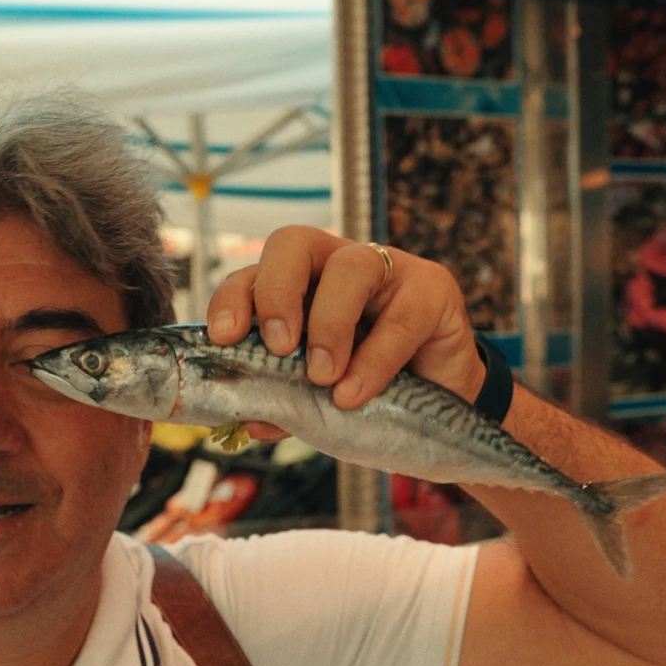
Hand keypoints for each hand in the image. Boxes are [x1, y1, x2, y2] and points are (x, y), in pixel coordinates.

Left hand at [206, 226, 485, 437]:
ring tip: (322, 377)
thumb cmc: (368, 391)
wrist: (440, 409)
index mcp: (297, 285)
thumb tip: (252, 422)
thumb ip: (285, 401)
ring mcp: (389, 270)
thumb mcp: (317, 397)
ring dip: (329, 324)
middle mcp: (337, 265)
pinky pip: (402, 316)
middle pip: (295, 243)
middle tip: (278, 347)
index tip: (224, 337)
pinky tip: (356, 392)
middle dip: (277, 292)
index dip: (232, 299)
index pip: (252, 274)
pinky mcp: (434, 289)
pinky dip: (375, 360)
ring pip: (352, 267)